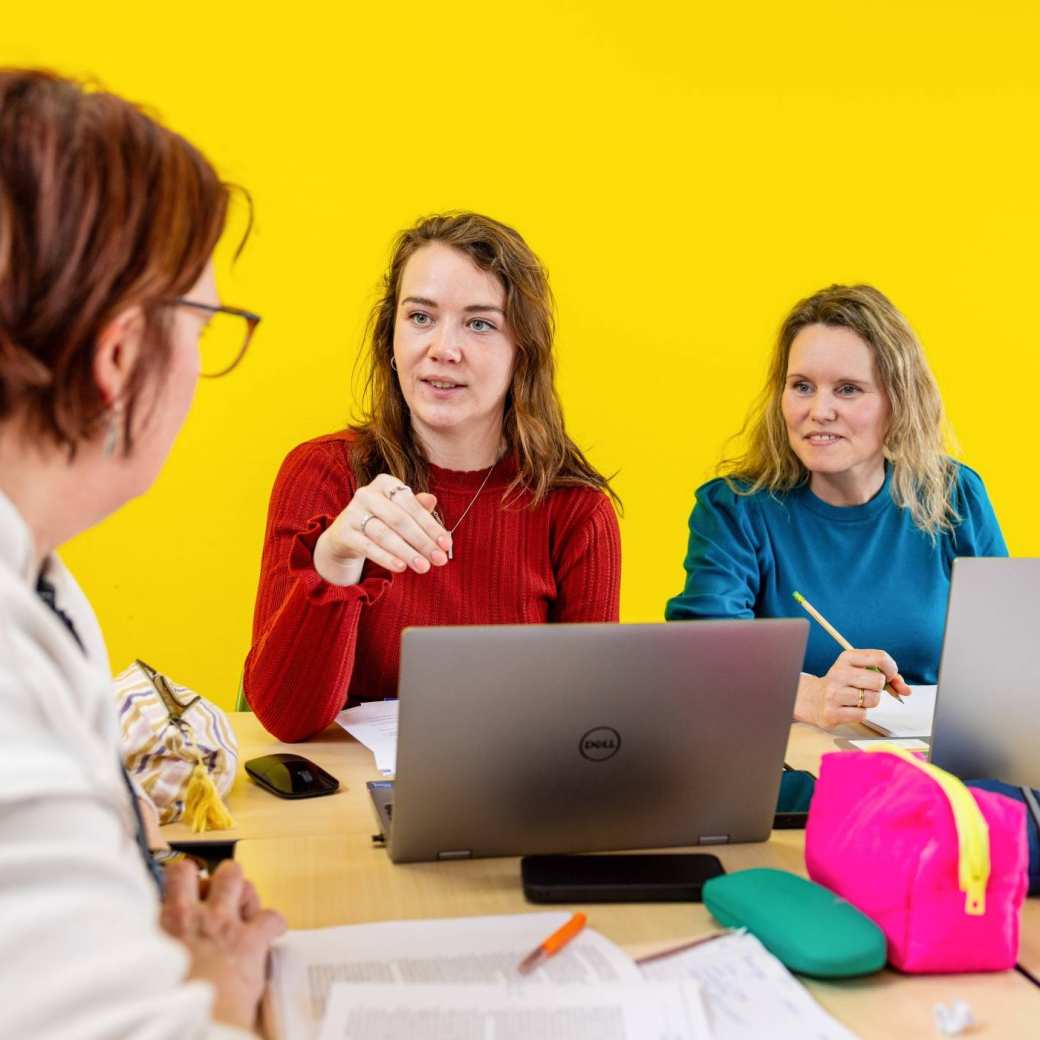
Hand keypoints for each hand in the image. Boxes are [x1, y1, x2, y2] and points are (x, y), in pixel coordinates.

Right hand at [160, 859, 284, 1032]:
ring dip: (245, 894)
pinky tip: (270, 935)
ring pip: (242, 882)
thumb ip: (158, 942)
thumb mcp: (150, 966)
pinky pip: (272, 917)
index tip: (191, 888)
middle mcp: (196, 915)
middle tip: (221, 897)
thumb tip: (161, 939)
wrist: (188, 1026)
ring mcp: (224, 924)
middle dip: (221, 878)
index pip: (176, 875)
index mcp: (167, 922)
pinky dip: (274, 925)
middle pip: (214, 871)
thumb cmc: (164, 1003)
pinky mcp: (250, 940)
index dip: (187, 878)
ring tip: (244, 911)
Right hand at [313, 474, 452, 585]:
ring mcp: (353, 513)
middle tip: (440, 560)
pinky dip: (386, 558)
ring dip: (407, 552)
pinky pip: (368, 547)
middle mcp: (367, 494)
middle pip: (400, 520)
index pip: (411, 504)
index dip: (431, 525)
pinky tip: (401, 567)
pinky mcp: (344, 532)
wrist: (346, 532)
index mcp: (385, 483)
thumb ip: (417, 507)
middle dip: (422, 542)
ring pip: (385, 535)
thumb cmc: (382, 519)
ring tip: (424, 567)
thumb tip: (433, 500)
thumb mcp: (401, 511)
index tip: (446, 544)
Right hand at [794, 649, 911, 729]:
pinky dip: (861, 713)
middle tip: (868, 688)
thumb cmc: (843, 684)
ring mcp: (834, 693)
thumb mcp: (859, 671)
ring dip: (871, 701)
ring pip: (873, 699)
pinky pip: (862, 714)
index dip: (891, 669)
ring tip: (858, 699)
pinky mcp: (832, 712)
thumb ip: (887, 676)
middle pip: (879, 680)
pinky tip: (850, 708)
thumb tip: (906, 689)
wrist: (813, 699)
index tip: (888, 676)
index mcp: (846, 658)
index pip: (880, 657)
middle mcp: (839, 673)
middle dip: (879, 688)